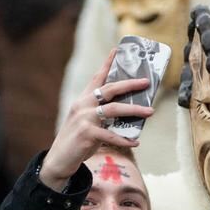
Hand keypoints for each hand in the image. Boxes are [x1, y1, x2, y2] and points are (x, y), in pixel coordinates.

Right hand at [39, 49, 153, 191]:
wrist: (59, 159)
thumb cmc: (77, 141)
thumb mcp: (86, 122)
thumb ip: (101, 114)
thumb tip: (127, 113)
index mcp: (83, 100)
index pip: (97, 77)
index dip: (108, 63)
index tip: (118, 49)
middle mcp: (82, 105)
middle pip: (109, 89)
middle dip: (130, 84)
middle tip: (146, 82)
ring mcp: (84, 119)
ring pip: (114, 110)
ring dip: (134, 110)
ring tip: (150, 112)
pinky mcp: (87, 134)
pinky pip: (111, 135)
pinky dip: (124, 140)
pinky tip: (136, 142)